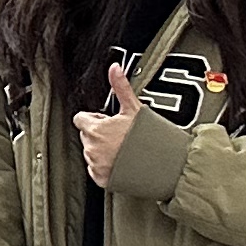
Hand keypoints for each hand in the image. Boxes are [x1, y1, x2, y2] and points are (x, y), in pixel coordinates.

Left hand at [73, 60, 144, 187]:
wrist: (164, 166)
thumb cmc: (149, 137)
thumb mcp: (134, 108)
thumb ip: (120, 87)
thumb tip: (114, 67)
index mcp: (95, 130)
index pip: (81, 119)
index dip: (96, 119)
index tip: (110, 122)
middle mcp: (91, 148)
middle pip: (87, 136)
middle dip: (100, 134)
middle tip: (121, 136)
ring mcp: (95, 164)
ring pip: (92, 152)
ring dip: (103, 150)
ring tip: (125, 150)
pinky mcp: (101, 179)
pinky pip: (97, 169)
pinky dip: (107, 166)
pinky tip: (123, 162)